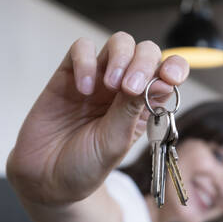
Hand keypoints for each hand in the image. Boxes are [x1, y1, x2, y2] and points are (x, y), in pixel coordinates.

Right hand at [7, 32, 189, 205]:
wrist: (48, 179)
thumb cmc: (87, 164)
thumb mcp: (116, 141)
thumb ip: (134, 108)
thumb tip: (161, 81)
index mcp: (145, 104)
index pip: (168, 72)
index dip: (174, 67)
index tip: (170, 77)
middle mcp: (124, 86)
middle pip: (145, 51)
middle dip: (144, 62)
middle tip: (130, 87)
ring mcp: (98, 77)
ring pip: (119, 42)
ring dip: (120, 57)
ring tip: (109, 85)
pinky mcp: (70, 73)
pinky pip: (81, 48)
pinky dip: (85, 62)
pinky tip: (82, 88)